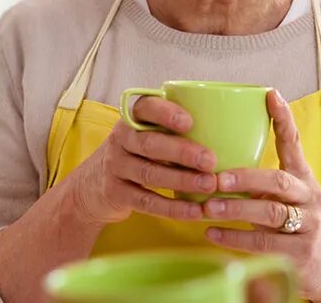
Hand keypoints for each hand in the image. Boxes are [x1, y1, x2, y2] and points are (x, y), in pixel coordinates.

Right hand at [65, 96, 216, 225]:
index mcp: (132, 119)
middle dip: (182, 151)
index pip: (145, 107)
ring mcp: (116, 167)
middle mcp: (120, 140)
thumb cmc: (135, 155)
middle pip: (150, 143)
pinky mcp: (116, 193)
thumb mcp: (146, 135)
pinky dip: (172, 208)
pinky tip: (194, 212)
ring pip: (150, 173)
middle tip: (211, 160)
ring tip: (209, 185)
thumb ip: (173, 130)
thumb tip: (229, 128)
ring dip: (182, 180)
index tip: (190, 121)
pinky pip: (147, 202)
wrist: (91, 187)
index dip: (166, 113)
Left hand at [203, 90, 320, 302]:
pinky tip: (212, 233)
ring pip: (272, 214)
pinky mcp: (299, 254)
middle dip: (246, 178)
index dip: (284, 119)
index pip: (296, 143)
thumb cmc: (295, 222)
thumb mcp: (286, 196)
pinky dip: (235, 239)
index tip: (270, 95)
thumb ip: (262, 179)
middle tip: (217, 178)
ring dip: (237, 209)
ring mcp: (307, 226)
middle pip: (279, 182)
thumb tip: (215, 156)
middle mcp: (309, 198)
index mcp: (303, 177)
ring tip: (209, 207)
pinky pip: (264, 245)